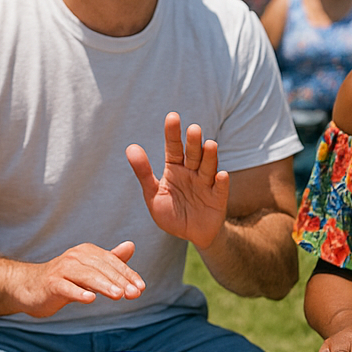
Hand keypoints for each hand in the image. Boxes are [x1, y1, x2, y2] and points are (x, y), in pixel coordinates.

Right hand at [15, 242, 145, 318]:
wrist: (31, 287)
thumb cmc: (64, 279)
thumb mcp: (89, 269)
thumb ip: (110, 259)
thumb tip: (131, 245)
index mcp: (86, 252)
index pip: (112, 262)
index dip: (128, 274)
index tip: (141, 288)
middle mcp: (75, 257)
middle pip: (101, 268)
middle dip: (120, 281)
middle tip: (135, 294)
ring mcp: (62, 270)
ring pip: (86, 276)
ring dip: (103, 285)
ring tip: (118, 295)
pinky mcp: (51, 284)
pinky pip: (66, 287)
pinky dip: (78, 292)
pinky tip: (89, 299)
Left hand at [126, 112, 230, 247]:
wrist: (190, 235)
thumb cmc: (170, 212)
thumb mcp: (152, 194)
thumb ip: (143, 172)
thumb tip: (130, 147)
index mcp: (175, 169)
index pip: (173, 148)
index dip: (172, 133)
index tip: (172, 116)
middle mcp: (192, 172)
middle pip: (192, 155)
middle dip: (193, 142)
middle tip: (193, 129)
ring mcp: (206, 185)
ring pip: (208, 168)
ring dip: (209, 157)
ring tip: (209, 144)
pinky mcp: (217, 200)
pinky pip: (220, 190)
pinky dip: (221, 183)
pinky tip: (221, 175)